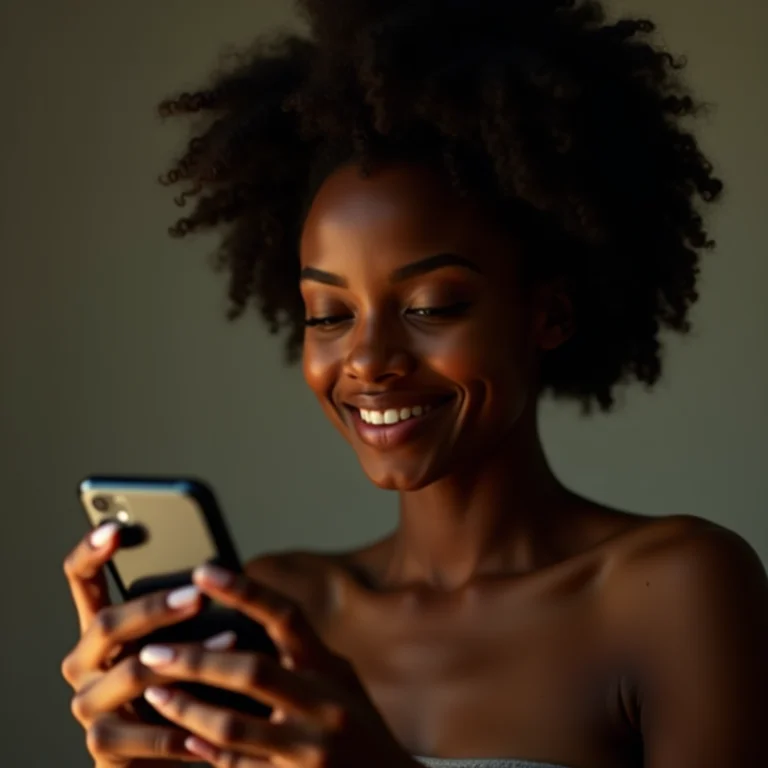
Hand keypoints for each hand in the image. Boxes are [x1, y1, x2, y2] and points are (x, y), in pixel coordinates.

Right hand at [61, 523, 212, 766]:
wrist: (178, 751)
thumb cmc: (189, 681)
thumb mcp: (188, 638)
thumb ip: (187, 608)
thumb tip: (216, 567)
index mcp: (101, 627)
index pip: (80, 580)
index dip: (92, 551)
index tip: (116, 527)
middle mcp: (85, 662)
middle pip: (106, 624)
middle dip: (155, 607)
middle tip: (200, 596)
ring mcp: (89, 703)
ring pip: (129, 674)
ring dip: (183, 660)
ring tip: (230, 643)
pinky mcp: (104, 745)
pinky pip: (138, 733)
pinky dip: (176, 728)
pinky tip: (208, 721)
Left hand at [137, 564, 418, 767]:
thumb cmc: (360, 729)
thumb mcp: (342, 682)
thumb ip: (303, 656)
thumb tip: (259, 617)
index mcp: (331, 669)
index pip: (286, 616)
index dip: (244, 591)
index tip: (202, 572)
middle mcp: (325, 703)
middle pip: (251, 671)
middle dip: (196, 660)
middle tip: (153, 650)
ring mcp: (311, 748)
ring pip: (234, 725)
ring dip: (187, 709)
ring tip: (154, 692)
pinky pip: (239, 766)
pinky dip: (207, 750)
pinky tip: (183, 737)